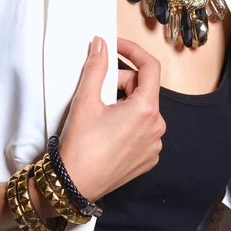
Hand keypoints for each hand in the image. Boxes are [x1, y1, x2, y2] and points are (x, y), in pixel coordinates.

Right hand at [57, 36, 165, 201]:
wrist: (72, 187)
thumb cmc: (80, 145)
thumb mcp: (86, 100)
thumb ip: (96, 67)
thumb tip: (101, 43)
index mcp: (147, 109)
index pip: (150, 67)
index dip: (132, 51)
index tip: (115, 46)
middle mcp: (157, 127)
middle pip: (143, 89)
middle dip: (121, 82)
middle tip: (96, 89)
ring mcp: (155, 145)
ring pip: (142, 109)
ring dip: (124, 103)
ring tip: (100, 113)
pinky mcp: (148, 158)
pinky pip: (143, 129)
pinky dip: (128, 123)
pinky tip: (108, 131)